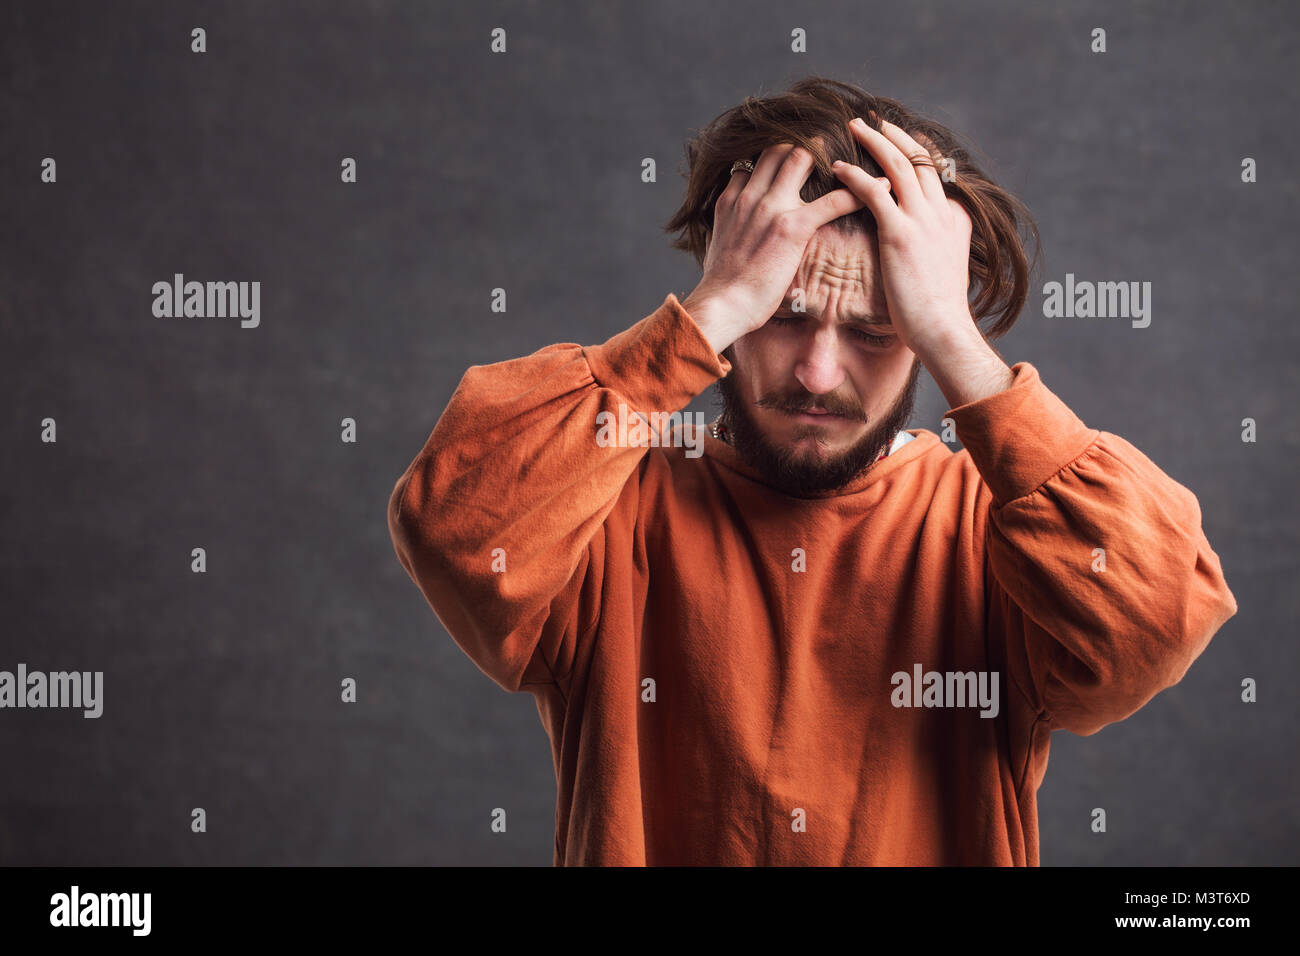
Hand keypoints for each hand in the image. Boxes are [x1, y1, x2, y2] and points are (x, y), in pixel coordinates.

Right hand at [682, 143, 864, 354]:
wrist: (720, 305)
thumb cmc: (721, 286)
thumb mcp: (718, 244)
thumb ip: (731, 225)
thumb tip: (739, 226)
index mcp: (732, 200)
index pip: (754, 162)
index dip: (776, 158)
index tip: (794, 161)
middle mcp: (750, 196)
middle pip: (779, 148)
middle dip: (804, 144)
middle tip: (829, 148)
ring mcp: (771, 208)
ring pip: (803, 157)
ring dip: (828, 154)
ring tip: (853, 156)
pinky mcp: (792, 228)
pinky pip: (832, 200)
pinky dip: (860, 191)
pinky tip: (879, 187)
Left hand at [831, 113, 974, 355]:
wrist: (942, 329)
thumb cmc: (938, 307)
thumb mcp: (948, 264)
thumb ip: (941, 240)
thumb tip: (928, 236)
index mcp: (953, 217)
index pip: (935, 171)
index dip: (916, 149)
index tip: (899, 134)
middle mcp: (941, 212)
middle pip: (918, 159)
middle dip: (892, 135)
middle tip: (870, 120)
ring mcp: (922, 221)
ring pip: (898, 166)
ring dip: (874, 143)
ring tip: (852, 128)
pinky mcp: (901, 235)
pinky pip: (875, 193)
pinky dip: (856, 176)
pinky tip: (837, 168)